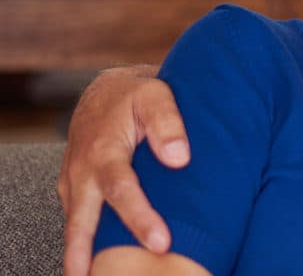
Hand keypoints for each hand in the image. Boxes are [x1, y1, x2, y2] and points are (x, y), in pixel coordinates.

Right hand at [57, 65, 189, 275]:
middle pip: (85, 221)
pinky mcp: (75, 192)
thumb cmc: (136, 96)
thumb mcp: (156, 96)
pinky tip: (100, 265)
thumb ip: (168, 123)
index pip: (121, 190)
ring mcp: (74, 184)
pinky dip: (85, 244)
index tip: (162, 243)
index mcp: (103, 151)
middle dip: (91, 254)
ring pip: (77, 226)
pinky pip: (79, 222)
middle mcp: (82, 172)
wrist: (105, 91)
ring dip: (84, 256)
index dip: (140, 218)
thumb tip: (180, 158)